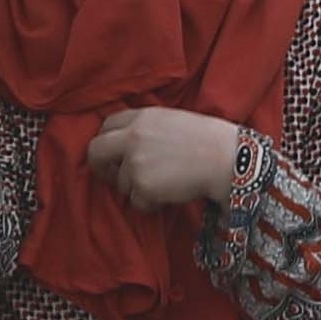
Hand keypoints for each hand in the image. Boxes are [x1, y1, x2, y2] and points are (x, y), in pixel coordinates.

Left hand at [84, 105, 246, 210]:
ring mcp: (135, 163)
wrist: (225, 159)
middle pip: (95, 152)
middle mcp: (132, 138)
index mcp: (141, 117)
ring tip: (165, 182)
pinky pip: (136, 201)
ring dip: (137, 188)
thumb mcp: (171, 119)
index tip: (113, 153)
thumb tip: (125, 143)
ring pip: (120, 183)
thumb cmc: (206, 139)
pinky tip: (170, 193)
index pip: (106, 125)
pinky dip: (150, 202)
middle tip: (114, 176)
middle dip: (101, 166)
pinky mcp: (142, 187)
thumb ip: (144, 127)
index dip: (108, 141)